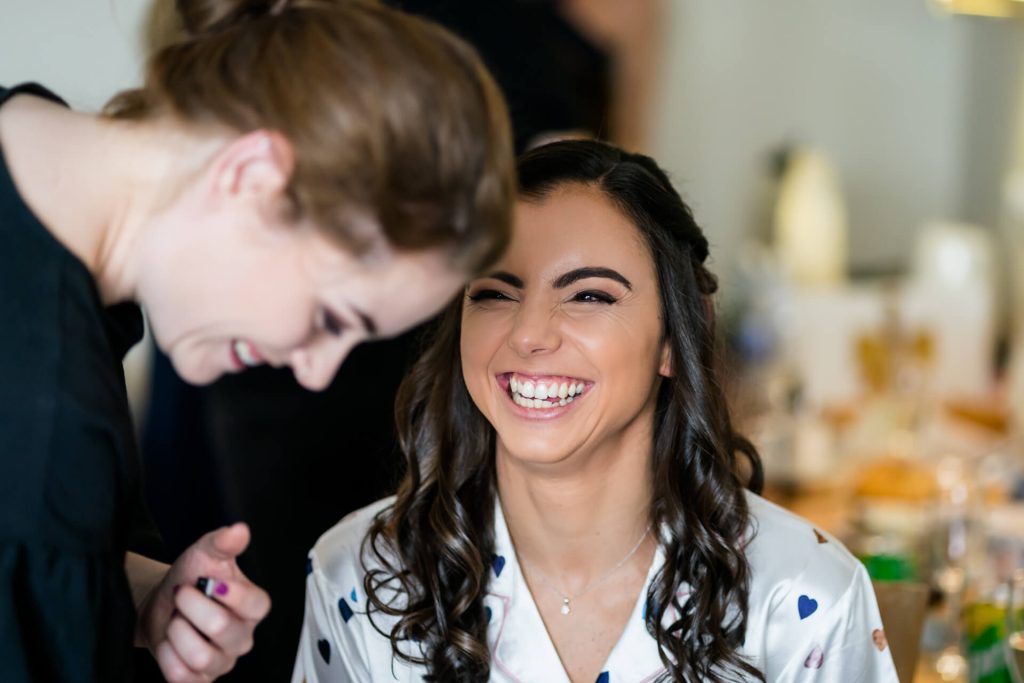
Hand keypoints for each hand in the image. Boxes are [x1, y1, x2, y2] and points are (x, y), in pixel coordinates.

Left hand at [136, 523, 270, 681]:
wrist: (162, 606)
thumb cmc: (189, 579)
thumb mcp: (203, 554)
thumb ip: (222, 542)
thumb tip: (239, 530)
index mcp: (252, 606)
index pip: (257, 606)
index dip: (232, 594)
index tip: (210, 582)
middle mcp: (243, 636)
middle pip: (221, 628)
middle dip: (190, 607)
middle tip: (182, 595)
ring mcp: (223, 661)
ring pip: (202, 656)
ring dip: (177, 632)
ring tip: (176, 620)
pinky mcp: (201, 680)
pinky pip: (183, 677)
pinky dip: (168, 656)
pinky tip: (170, 642)